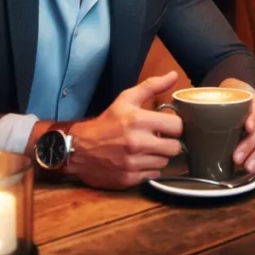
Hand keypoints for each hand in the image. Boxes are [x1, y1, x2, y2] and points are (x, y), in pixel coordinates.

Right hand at [67, 72, 182, 189]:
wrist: (77, 149)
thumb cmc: (105, 122)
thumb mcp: (125, 100)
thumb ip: (151, 86)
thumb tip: (174, 75)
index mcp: (138, 120)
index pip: (177, 126)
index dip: (175, 126)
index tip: (168, 126)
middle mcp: (137, 143)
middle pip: (175, 148)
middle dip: (170, 143)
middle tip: (160, 139)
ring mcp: (133, 163)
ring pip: (165, 162)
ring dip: (159, 156)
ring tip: (147, 150)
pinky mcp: (129, 179)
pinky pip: (153, 175)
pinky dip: (149, 169)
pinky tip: (139, 161)